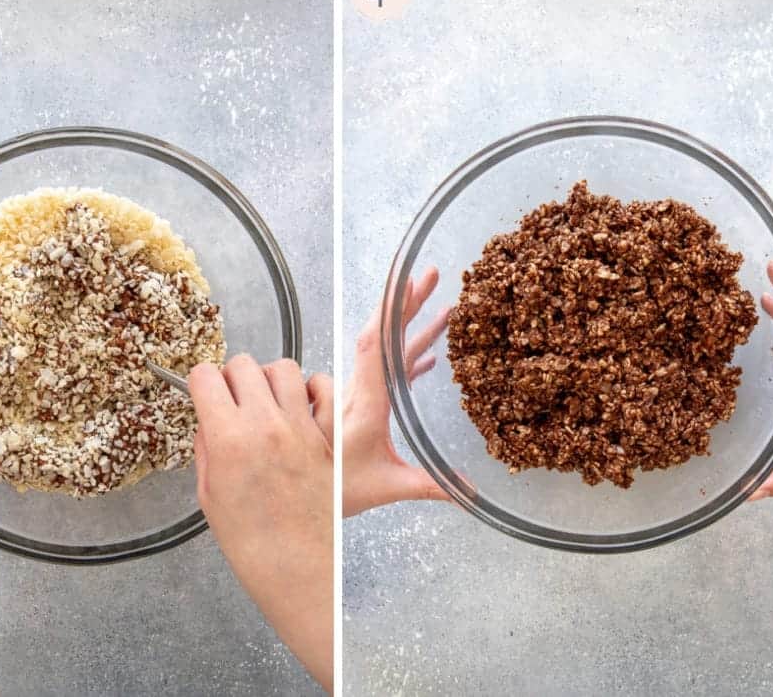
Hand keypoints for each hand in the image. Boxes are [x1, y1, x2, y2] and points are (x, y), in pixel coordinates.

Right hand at [190, 356, 332, 690]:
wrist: (296, 565)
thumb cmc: (250, 540)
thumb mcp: (210, 493)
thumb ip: (208, 447)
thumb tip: (209, 420)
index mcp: (229, 438)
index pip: (206, 376)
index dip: (200, 382)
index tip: (202, 391)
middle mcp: (266, 424)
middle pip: (243, 364)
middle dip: (232, 376)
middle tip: (232, 398)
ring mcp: (301, 427)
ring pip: (283, 368)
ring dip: (269, 378)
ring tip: (266, 400)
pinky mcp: (327, 436)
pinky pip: (321, 389)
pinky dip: (309, 390)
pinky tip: (298, 409)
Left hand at [343, 266, 450, 516]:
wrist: (302, 499)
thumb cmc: (337, 491)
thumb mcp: (387, 487)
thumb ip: (430, 486)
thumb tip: (470, 491)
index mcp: (366, 403)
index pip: (378, 345)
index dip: (392, 311)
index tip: (409, 281)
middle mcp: (360, 391)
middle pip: (384, 336)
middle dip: (408, 302)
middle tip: (431, 273)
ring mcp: (359, 396)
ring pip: (388, 352)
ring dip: (413, 327)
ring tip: (445, 305)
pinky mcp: (360, 405)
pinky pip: (387, 372)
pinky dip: (410, 358)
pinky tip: (432, 356)